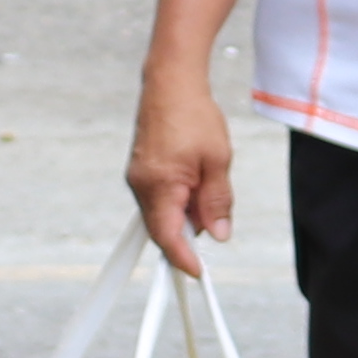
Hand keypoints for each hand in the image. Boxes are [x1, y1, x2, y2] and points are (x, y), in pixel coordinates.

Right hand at [125, 59, 238, 270]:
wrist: (171, 83)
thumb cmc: (193, 116)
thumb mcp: (217, 161)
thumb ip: (217, 201)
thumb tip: (218, 234)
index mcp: (159, 185)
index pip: (168, 237)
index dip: (183, 259)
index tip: (198, 274)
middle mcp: (141, 186)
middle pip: (164, 228)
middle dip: (190, 232)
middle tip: (216, 217)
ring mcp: (138, 178)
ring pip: (163, 213)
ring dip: (186, 212)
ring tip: (209, 185)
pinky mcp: (142, 171)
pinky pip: (160, 198)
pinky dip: (179, 200)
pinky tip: (197, 180)